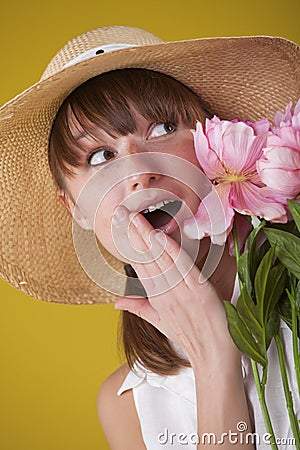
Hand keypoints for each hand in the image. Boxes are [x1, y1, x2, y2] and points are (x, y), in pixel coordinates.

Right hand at [112, 206, 238, 365]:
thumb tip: (116, 301)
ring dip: (146, 237)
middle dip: (132, 234)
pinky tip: (160, 237)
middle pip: (145, 258)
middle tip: (120, 213)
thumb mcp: (160, 322)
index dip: (129, 243)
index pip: (139, 264)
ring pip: (160, 259)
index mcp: (155, 297)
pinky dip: (171, 251)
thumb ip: (139, 307)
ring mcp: (181, 292)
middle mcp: (164, 293)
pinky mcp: (199, 291)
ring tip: (134, 218)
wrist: (213, 357)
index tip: (120, 226)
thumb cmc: (190, 338)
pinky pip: (183, 267)